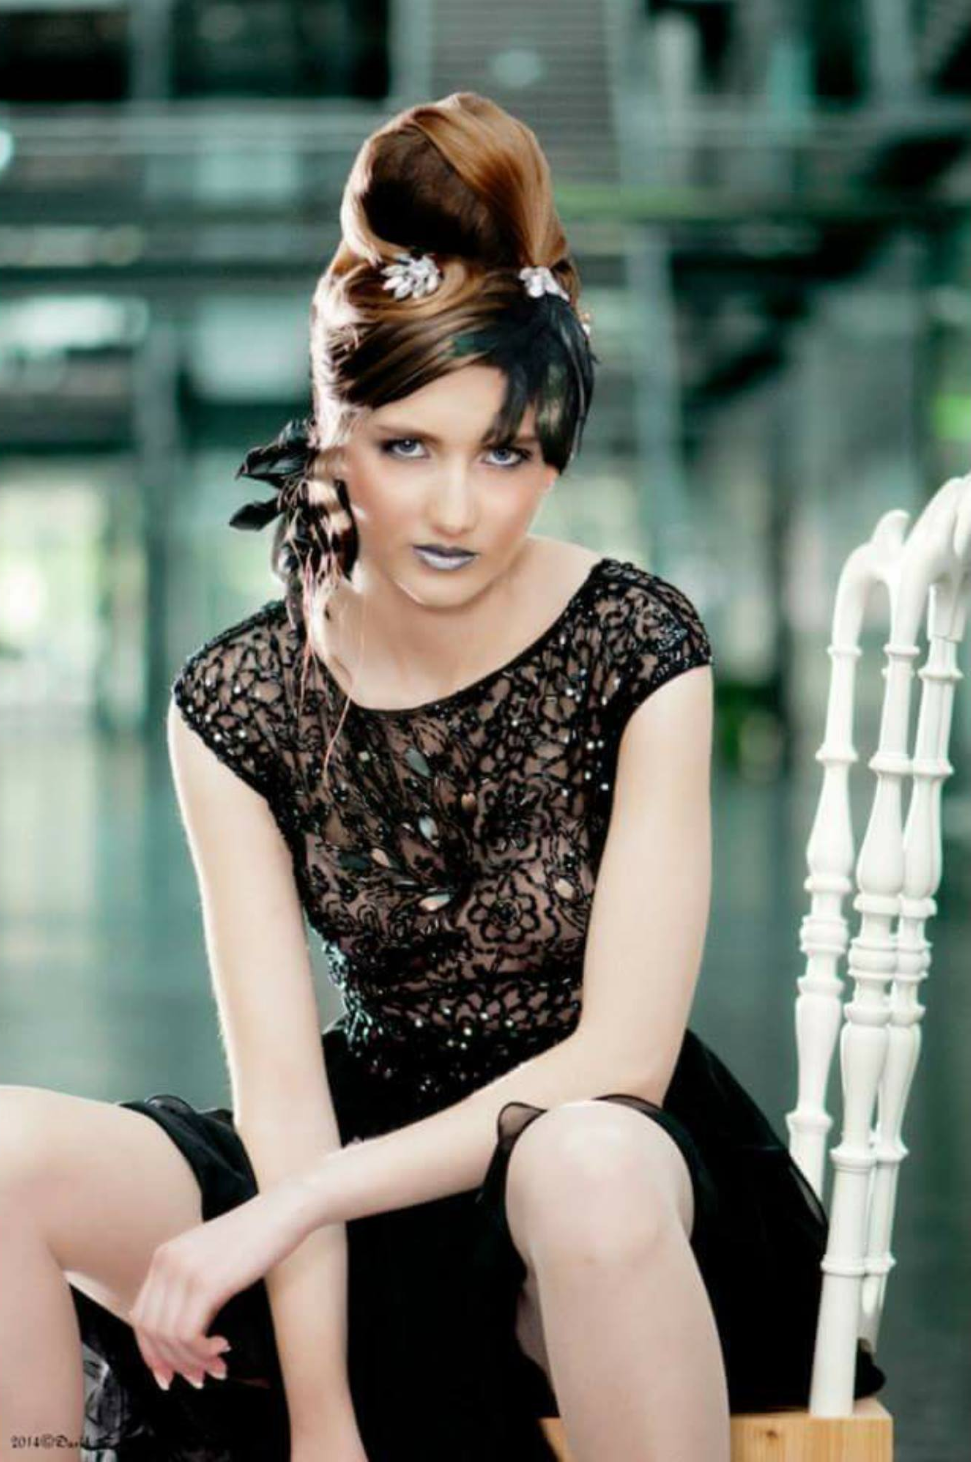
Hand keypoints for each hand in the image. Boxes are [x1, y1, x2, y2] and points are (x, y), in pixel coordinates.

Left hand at [129, 1177, 309, 1388]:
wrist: (282, 1211)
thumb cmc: (254, 1237)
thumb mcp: (208, 1258)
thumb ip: (187, 1285)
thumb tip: (178, 1334)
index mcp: (163, 1257)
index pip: (140, 1316)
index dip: (151, 1352)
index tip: (169, 1374)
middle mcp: (166, 1263)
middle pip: (151, 1331)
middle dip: (172, 1363)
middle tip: (197, 1378)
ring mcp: (184, 1272)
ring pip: (170, 1337)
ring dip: (192, 1361)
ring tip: (217, 1367)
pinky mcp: (206, 1283)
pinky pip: (189, 1334)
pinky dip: (203, 1352)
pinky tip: (224, 1347)